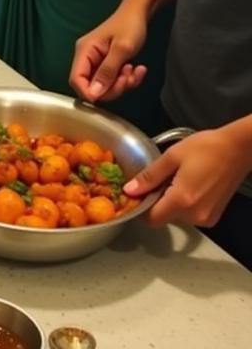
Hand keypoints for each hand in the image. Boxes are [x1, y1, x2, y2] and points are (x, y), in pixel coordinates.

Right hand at [69, 1, 148, 102]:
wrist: (138, 13)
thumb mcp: (121, 49)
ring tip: (134, 71)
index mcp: (84, 51)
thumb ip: (107, 72)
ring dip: (122, 83)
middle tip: (128, 79)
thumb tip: (94, 94)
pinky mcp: (105, 64)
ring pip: (103, 85)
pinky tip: (136, 69)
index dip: (89, 93)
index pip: (76, 79)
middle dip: (112, 88)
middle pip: (90, 86)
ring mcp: (96, 61)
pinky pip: (112, 80)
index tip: (108, 95)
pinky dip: (125, 79)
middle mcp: (86, 57)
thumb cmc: (129, 26)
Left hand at [124, 125, 251, 228]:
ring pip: (176, 216)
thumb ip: (149, 177)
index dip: (140, 207)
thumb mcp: (171, 157)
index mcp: (182, 201)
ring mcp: (207, 218)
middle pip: (163, 217)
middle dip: (155, 201)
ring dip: (169, 201)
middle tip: (157, 178)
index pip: (151, 219)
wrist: (238, 150)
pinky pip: (189, 214)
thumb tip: (129, 191)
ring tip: (174, 178)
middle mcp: (195, 216)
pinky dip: (182, 203)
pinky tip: (186, 183)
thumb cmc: (205, 148)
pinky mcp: (214, 216)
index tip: (135, 192)